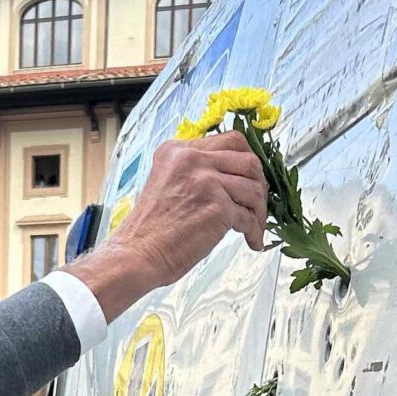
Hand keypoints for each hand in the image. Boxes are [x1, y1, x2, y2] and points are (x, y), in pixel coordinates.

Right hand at [67, 133, 267, 321]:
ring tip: (255, 228)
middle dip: (260, 184)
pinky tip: (252, 241)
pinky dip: (254, 231)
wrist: (136, 254)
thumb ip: (193, 173)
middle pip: (248, 160)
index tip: (251, 179)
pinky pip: (249, 217)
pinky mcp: (217, 206)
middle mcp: (192, 159)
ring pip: (254, 189)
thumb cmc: (150, 230)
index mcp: (178, 150)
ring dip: (259, 212)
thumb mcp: (167, 183)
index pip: (230, 141)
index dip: (247, 160)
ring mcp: (206, 181)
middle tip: (258, 205)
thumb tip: (231, 178)